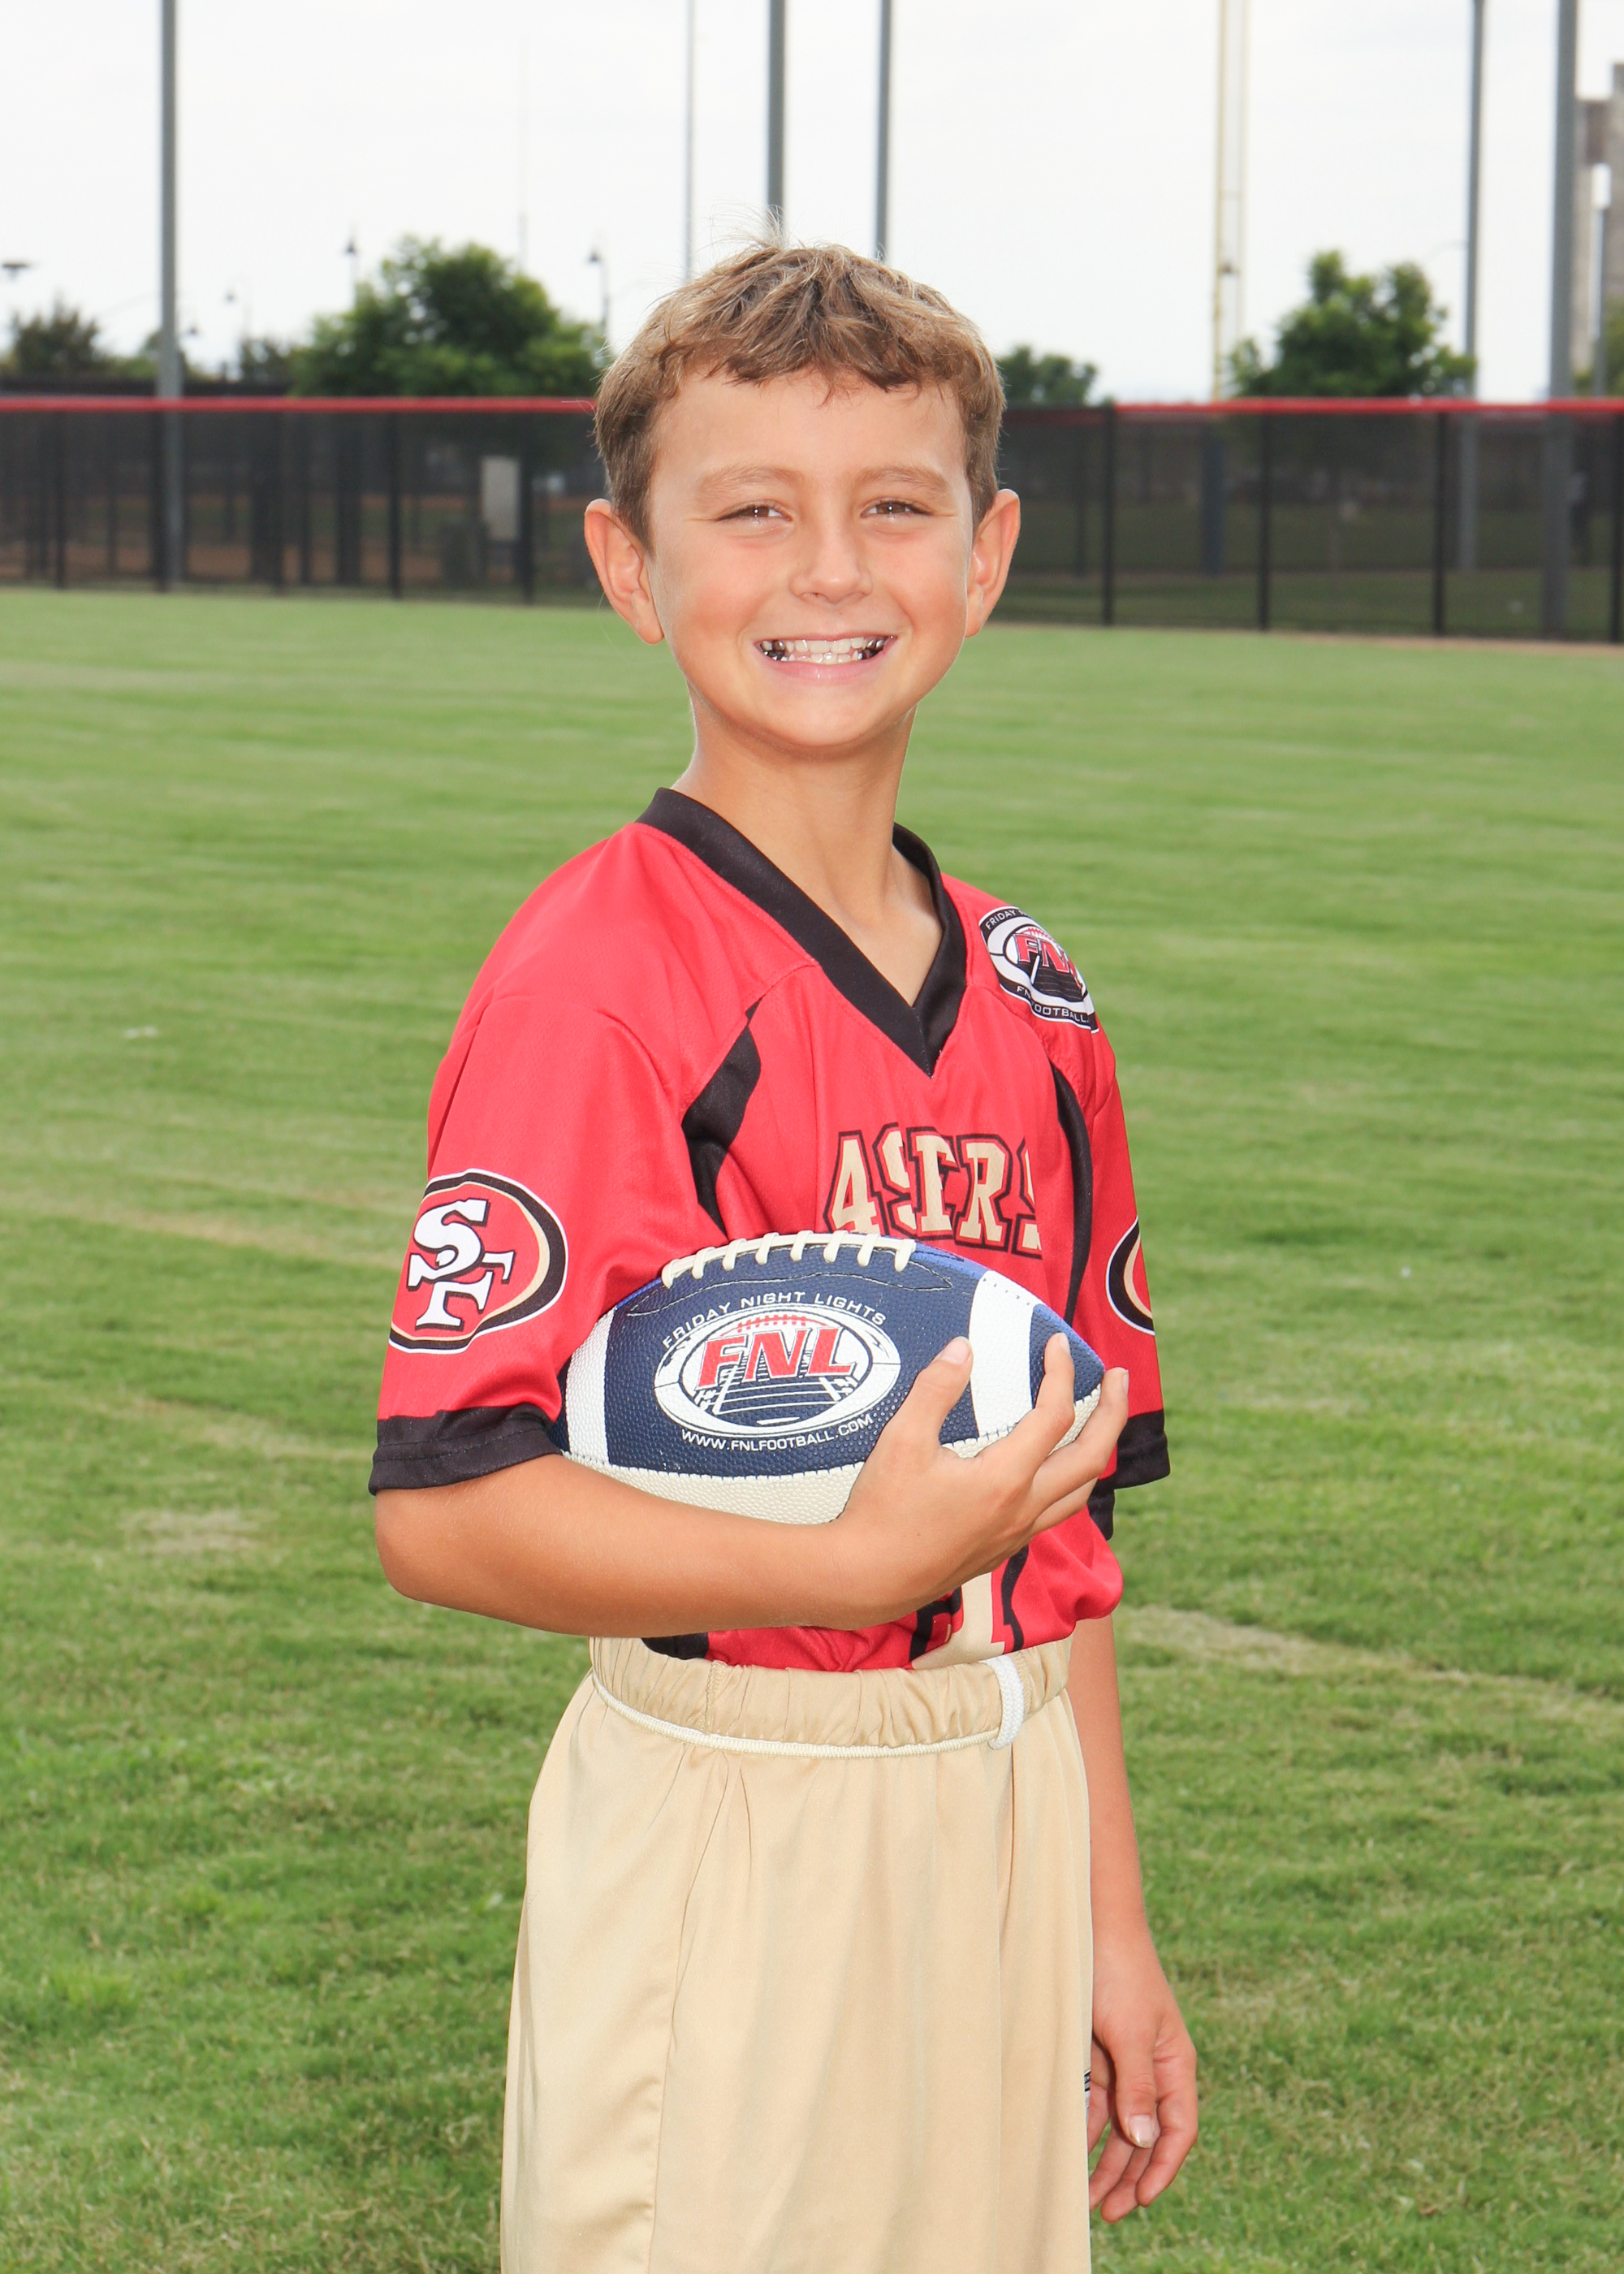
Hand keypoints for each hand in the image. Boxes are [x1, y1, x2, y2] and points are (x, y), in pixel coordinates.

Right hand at [824, 1339, 1128, 1628]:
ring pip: (1080, 1492)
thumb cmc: (882, 1511)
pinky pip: (1055, 1513)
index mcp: (1004, 1479)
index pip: (1054, 1416)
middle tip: (1119, 1378)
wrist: (867, 1579)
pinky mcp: (1003, 1550)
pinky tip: (1052, 1470)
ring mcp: (1016, 1534)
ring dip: (1097, 1452)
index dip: (1061, 1373)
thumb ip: (936, 1390)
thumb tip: (963, 1348)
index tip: (1055, 1344)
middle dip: (1113, 1413)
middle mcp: (1022, 1509)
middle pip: (1091, 1457)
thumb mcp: (901, 1441)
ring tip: (1099, 1423)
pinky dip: (1070, 1483)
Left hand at [1087, 1928, 1197, 2220]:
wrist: (1089, 1924)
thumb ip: (1138, 2087)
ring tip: (1083, 2198)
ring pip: (1119, 2126)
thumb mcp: (1131, 2033)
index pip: (1178, 2130)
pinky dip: (1084, 2128)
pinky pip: (1094, 2103)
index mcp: (1174, 2064)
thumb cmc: (1119, 1973)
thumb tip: (1146, 2143)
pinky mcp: (1097, 2053)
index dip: (1163, 2168)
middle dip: (1130, 2177)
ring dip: (1104, 2161)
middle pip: (1147, 2137)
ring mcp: (1124, 2062)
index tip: (1141, 2201)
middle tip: (1107, 2213)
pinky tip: (1068, 2152)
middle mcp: (1153, 2068)